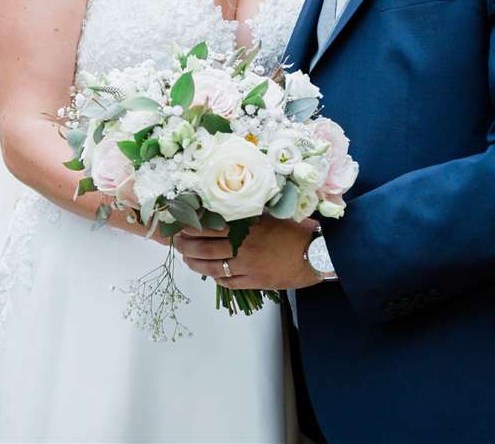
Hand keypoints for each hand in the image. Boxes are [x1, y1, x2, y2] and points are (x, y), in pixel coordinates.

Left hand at [175, 217, 321, 289]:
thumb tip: (223, 211)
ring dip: (196, 265)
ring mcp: (247, 266)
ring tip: (187, 260)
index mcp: (245, 226)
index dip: (190, 228)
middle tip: (177, 244)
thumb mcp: (269, 215)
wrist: (317, 253)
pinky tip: (211, 274)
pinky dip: (217, 278)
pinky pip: (229, 282)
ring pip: (212, 267)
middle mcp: (243, 246)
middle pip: (204, 248)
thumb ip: (246, 214)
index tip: (180, 226)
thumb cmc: (295, 231)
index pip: (208, 226)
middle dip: (186, 247)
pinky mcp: (255, 281)